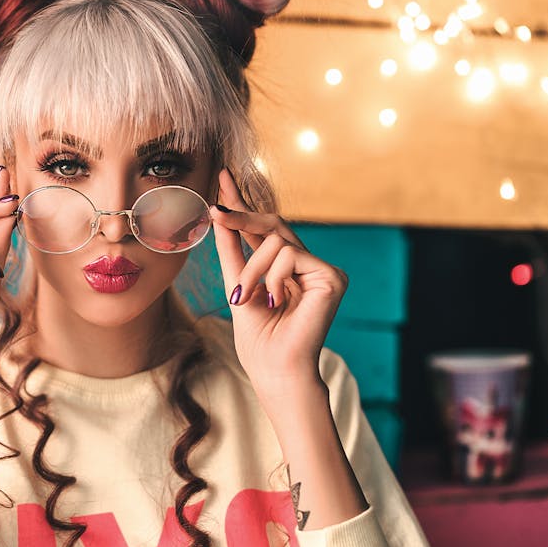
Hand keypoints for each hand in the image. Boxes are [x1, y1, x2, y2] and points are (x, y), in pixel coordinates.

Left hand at [210, 167, 348, 389]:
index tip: (223, 177)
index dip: (244, 203)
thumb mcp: (237, 283)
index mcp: (286, 269)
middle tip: (215, 211)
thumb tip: (219, 211)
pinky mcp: (332, 276)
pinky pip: (290, 255)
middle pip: (272, 225)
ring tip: (248, 298)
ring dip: (252, 268)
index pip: (264, 229)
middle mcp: (307, 265)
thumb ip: (232, 249)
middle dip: (241, 216)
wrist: (274, 369)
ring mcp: (322, 270)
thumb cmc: (257, 339)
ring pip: (276, 241)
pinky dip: (273, 276)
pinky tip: (275, 300)